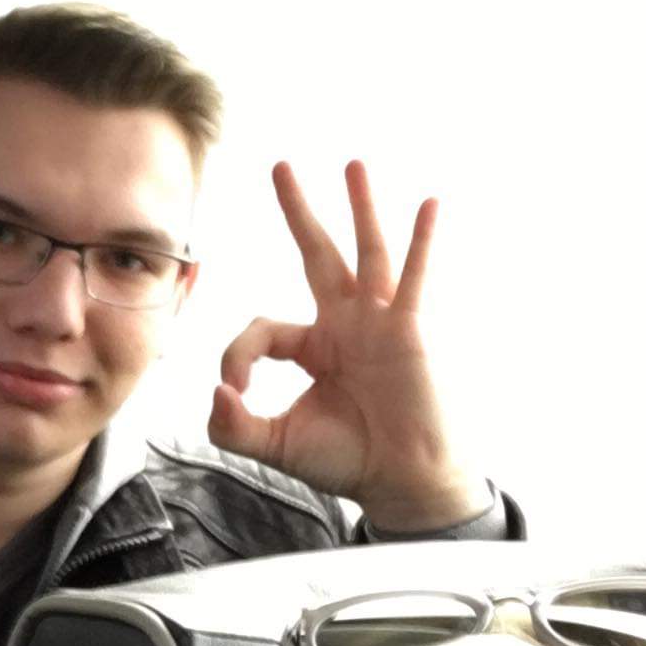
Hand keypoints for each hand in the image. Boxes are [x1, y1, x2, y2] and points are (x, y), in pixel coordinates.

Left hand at [208, 161, 482, 531]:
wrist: (400, 482)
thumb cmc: (347, 461)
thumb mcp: (275, 445)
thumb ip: (234, 426)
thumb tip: (217, 393)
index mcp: (311, 346)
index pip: (260, 329)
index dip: (237, 357)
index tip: (235, 392)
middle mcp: (344, 324)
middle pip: (316, 254)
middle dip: (298, 211)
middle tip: (279, 166)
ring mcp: (378, 322)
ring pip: (365, 253)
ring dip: (359, 207)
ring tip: (352, 164)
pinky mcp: (408, 330)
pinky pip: (414, 278)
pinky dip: (422, 242)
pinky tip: (429, 205)